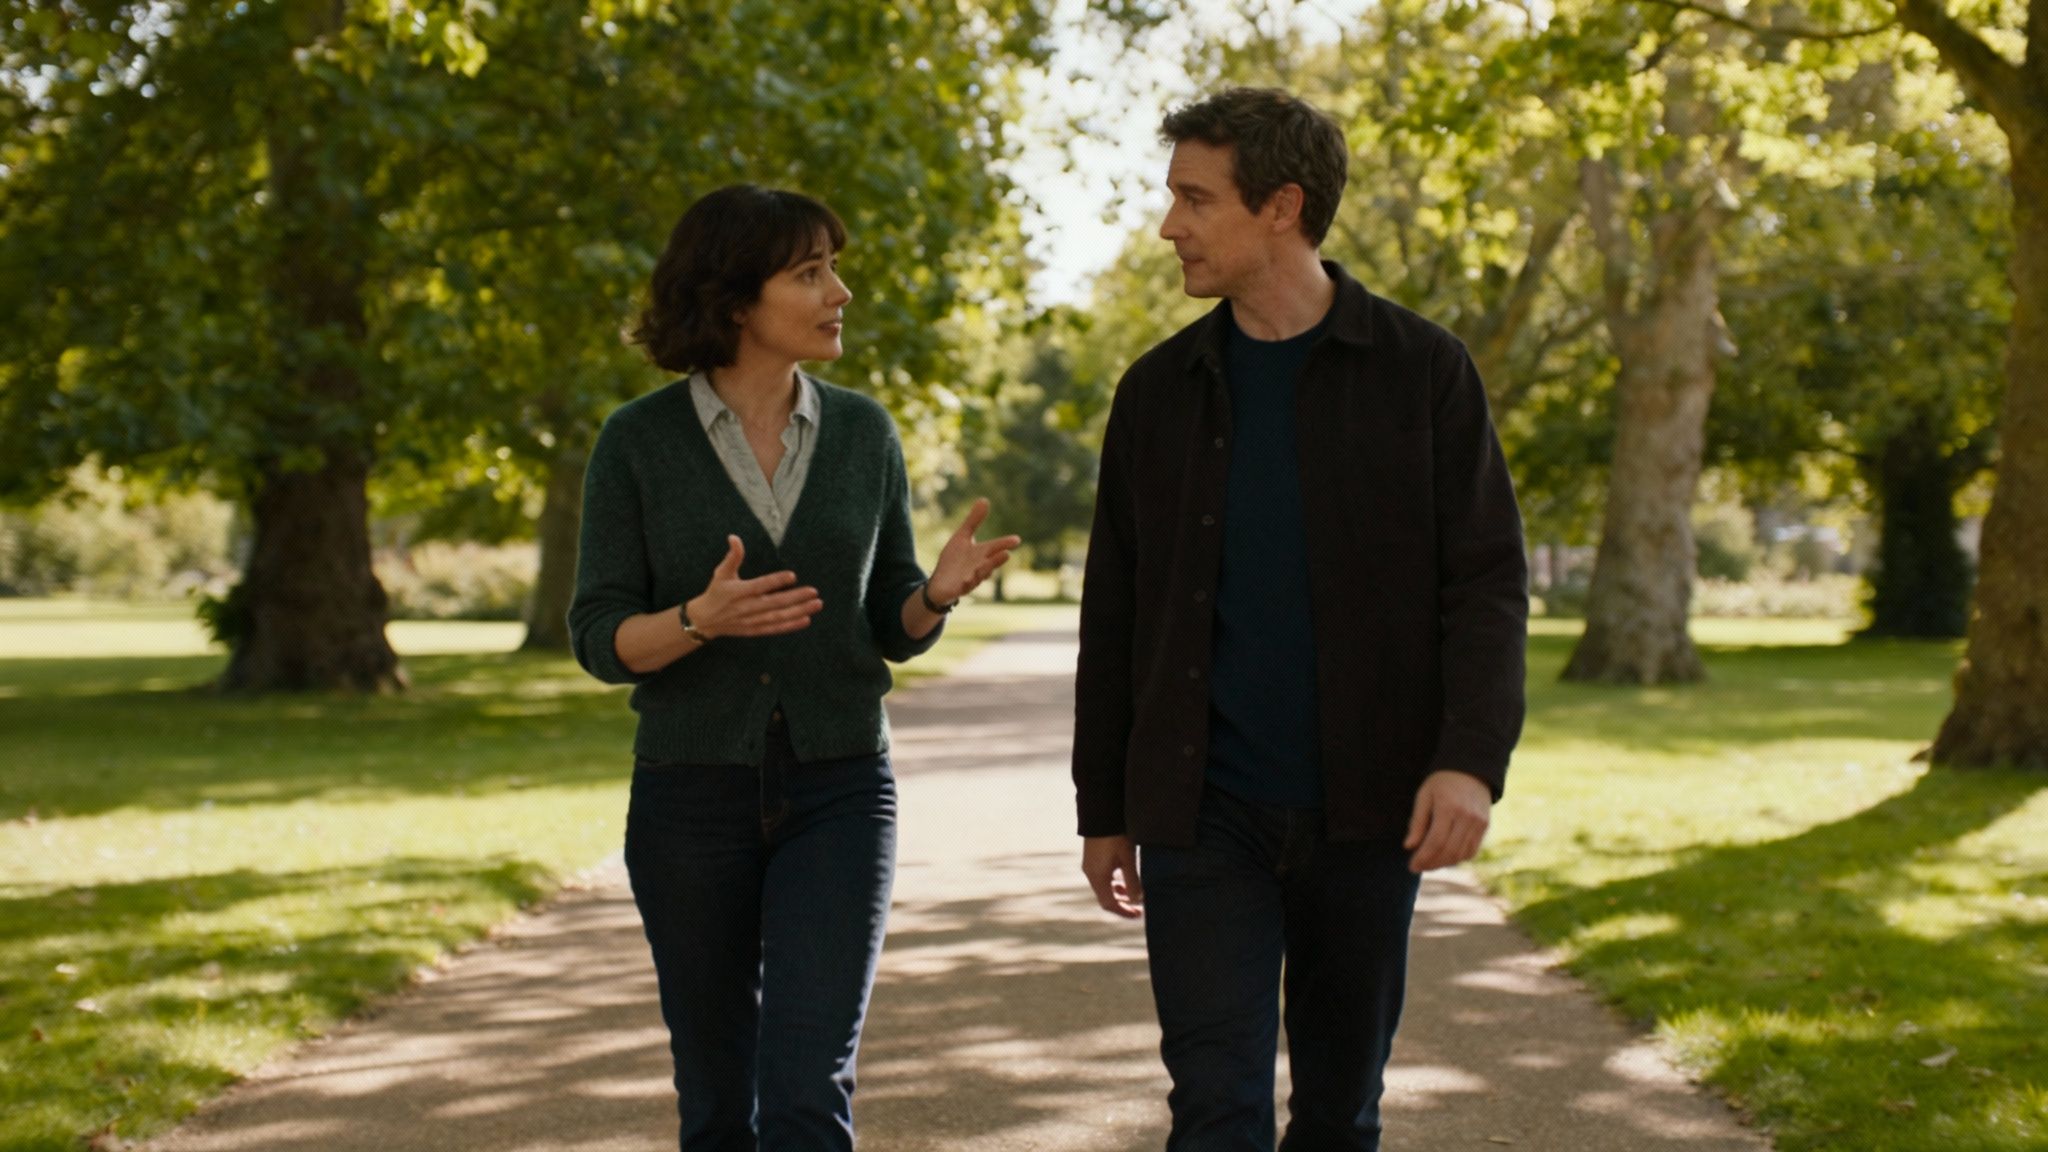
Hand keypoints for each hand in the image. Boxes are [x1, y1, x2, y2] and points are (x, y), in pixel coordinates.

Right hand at [686, 536, 822, 639]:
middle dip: (795, 598)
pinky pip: (775, 628)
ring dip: (798, 611)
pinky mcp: (755, 630)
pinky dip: (790, 625)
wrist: (704, 620)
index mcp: (738, 592)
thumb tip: (734, 537)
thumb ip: (732, 557)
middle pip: (774, 603)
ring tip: (816, 604)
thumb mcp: (721, 573)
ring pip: (778, 617)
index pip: (760, 586)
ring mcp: (751, 620)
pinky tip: (806, 620)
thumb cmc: (716, 592)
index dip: (775, 581)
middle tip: (814, 592)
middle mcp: (746, 607)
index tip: (792, 576)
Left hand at [926, 498, 1020, 605]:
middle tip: (1006, 554)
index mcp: (981, 554)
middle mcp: (979, 567)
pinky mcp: (959, 589)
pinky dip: (967, 584)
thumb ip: (974, 521)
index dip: (1005, 543)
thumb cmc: (954, 560)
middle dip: (997, 560)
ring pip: (979, 576)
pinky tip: (967, 581)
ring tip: (988, 568)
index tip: (1017, 540)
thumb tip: (985, 499)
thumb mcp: (962, 537)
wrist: (940, 583)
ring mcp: (970, 579)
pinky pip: (964, 588)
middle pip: (990, 563)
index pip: (995, 547)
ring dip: (984, 571)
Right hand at [1082, 835, 1142, 918]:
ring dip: (1118, 893)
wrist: (1101, 813)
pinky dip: (1114, 882)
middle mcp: (1091, 873)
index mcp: (1098, 877)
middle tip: (1139, 907)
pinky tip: (1124, 876)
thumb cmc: (1115, 836)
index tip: (1138, 914)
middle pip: (1105, 897)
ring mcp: (1090, 865)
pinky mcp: (1092, 858)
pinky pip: (1102, 877)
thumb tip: (1137, 900)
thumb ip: (1132, 881)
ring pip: (1104, 887)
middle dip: (1122, 904)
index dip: (1124, 912)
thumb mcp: (1128, 859)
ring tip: (1134, 892)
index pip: (1109, 904)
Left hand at [1403, 770, 1491, 872]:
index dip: (1423, 858)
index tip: (1411, 866)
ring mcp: (1478, 822)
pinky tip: (1445, 857)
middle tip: (1418, 868)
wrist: (1471, 770)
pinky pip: (1472, 850)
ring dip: (1444, 863)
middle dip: (1431, 864)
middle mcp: (1466, 817)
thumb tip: (1408, 846)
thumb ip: (1417, 822)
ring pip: (1461, 854)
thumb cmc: (1441, 783)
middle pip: (1449, 851)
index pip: (1435, 841)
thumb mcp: (1424, 796)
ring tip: (1429, 864)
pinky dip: (1458, 858)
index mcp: (1448, 807)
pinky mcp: (1485, 826)